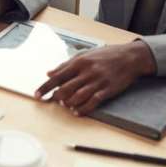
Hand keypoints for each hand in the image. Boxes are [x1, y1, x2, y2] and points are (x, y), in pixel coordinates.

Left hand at [34, 40, 156, 115]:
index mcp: (79, 62)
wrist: (129, 57)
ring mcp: (97, 81)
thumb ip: (66, 64)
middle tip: (52, 101)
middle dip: (56, 97)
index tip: (37, 95)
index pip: (57, 77)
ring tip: (64, 106)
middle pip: (66, 88)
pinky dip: (83, 108)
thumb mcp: (84, 55)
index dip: (46, 87)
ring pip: (78, 96)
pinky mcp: (107, 90)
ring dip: (68, 103)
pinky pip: (93, 101)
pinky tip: (77, 112)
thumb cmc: (105, 55)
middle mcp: (87, 72)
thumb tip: (49, 73)